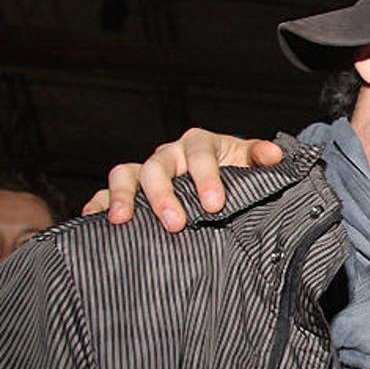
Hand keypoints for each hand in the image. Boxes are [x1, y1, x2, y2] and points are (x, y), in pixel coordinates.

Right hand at [81, 127, 282, 232]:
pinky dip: (98, 203)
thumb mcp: (249, 161)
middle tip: (176, 224)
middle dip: (165, 195)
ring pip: (126, 174)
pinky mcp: (130, 189)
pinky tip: (93, 220)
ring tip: (123, 220)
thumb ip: (260, 158)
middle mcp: (169, 154)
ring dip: (124, 196)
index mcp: (199, 144)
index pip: (199, 155)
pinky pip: (106, 191)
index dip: (205, 178)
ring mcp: (146, 170)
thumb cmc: (234, 169)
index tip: (213, 205)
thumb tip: (276, 156)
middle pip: (158, 167)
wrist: (219, 178)